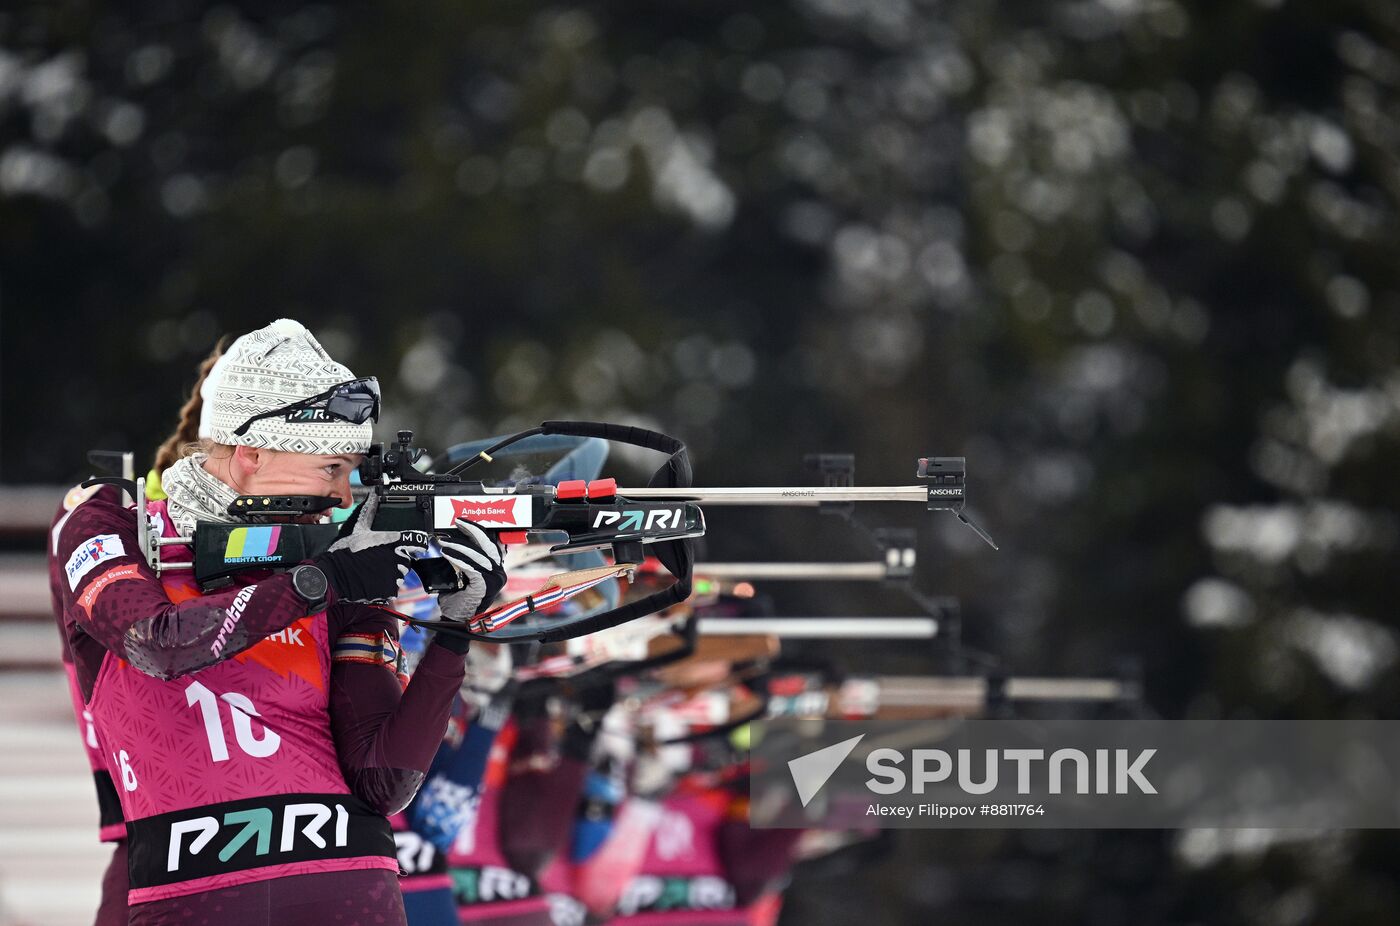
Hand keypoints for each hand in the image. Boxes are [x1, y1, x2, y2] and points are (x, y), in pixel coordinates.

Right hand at [314, 493, 429, 601]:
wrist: (335, 574)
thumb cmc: (344, 552)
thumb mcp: (357, 528)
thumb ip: (369, 512)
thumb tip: (372, 496)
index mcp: (392, 541)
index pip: (417, 540)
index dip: (418, 542)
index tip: (417, 545)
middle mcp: (396, 557)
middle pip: (407, 558)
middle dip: (398, 558)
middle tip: (382, 558)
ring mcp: (394, 573)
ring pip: (401, 572)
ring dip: (393, 571)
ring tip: (376, 569)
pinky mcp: (389, 587)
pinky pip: (394, 585)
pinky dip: (387, 583)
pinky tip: (374, 578)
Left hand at [435, 519, 507, 621]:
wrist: (457, 621)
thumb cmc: (458, 599)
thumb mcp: (463, 575)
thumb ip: (464, 560)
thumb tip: (453, 541)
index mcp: (496, 569)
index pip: (491, 544)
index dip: (479, 530)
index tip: (465, 521)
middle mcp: (498, 573)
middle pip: (488, 544)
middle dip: (472, 530)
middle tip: (457, 522)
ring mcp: (494, 580)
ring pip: (478, 555)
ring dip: (459, 545)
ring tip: (444, 542)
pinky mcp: (484, 586)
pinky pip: (471, 567)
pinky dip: (458, 558)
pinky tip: (447, 554)